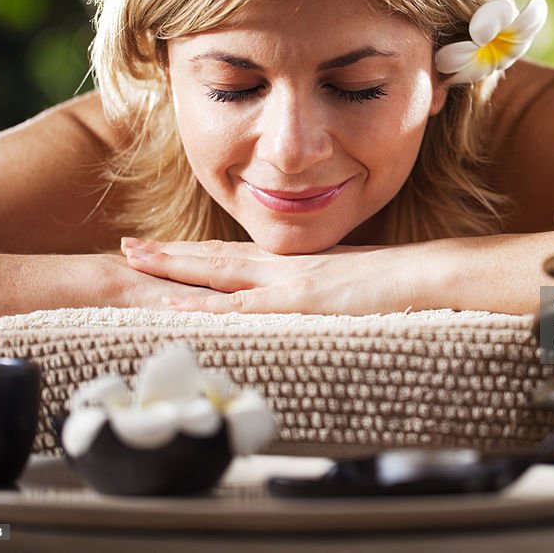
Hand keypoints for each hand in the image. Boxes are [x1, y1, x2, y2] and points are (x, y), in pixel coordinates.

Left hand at [120, 238, 415, 313]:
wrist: (427, 273)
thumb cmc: (397, 282)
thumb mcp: (350, 283)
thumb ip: (321, 289)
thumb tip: (308, 300)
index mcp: (296, 265)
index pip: (236, 256)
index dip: (198, 254)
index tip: (165, 251)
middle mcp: (286, 267)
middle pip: (217, 257)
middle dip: (170, 254)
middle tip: (126, 247)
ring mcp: (291, 282)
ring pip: (221, 274)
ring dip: (176, 268)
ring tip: (134, 262)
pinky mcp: (303, 300)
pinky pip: (246, 306)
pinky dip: (209, 306)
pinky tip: (180, 306)